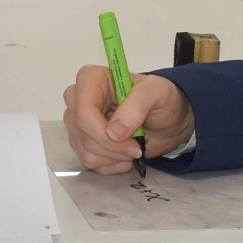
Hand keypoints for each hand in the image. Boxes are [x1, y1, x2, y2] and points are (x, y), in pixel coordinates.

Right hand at [62, 65, 195, 175]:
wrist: (165, 119)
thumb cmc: (159, 99)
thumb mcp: (156, 93)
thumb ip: (137, 106)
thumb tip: (114, 132)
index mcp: (91, 79)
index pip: (83, 113)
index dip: (104, 133)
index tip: (132, 142)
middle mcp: (77, 99)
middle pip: (83, 135)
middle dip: (114, 148)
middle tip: (138, 146)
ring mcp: (77, 123)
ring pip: (87, 152)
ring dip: (115, 156)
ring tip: (133, 145)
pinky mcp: (81, 142)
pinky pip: (91, 162)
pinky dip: (113, 163)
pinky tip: (125, 152)